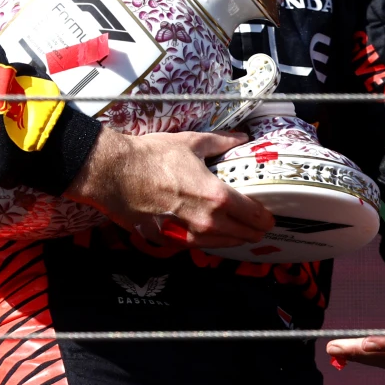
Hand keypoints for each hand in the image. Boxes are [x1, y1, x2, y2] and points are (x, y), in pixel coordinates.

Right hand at [63, 127, 274, 247]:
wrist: (115, 173)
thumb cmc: (152, 156)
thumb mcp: (192, 143)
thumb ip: (222, 142)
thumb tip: (242, 137)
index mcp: (217, 197)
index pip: (255, 216)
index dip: (267, 217)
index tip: (270, 214)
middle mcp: (207, 222)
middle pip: (243, 235)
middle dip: (254, 230)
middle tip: (257, 223)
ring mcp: (187, 235)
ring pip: (222, 245)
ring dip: (234, 238)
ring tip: (238, 229)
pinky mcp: (169, 241)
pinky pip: (197, 247)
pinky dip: (208, 241)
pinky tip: (208, 232)